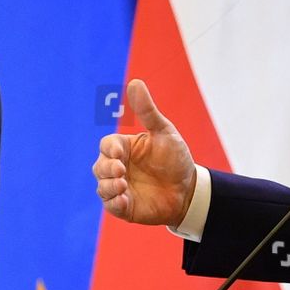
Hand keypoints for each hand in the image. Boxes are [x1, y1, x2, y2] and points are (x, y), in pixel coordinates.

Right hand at [91, 79, 196, 225]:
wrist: (189, 190)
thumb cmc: (175, 159)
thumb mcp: (164, 132)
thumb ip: (147, 111)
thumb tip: (135, 82)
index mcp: (125, 148)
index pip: (107, 145)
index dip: (110, 149)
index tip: (120, 153)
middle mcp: (118, 167)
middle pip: (100, 166)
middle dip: (107, 167)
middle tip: (121, 170)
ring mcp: (120, 188)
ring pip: (102, 186)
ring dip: (108, 185)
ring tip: (123, 185)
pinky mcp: (125, 207)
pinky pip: (110, 205)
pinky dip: (113, 202)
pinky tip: (123, 199)